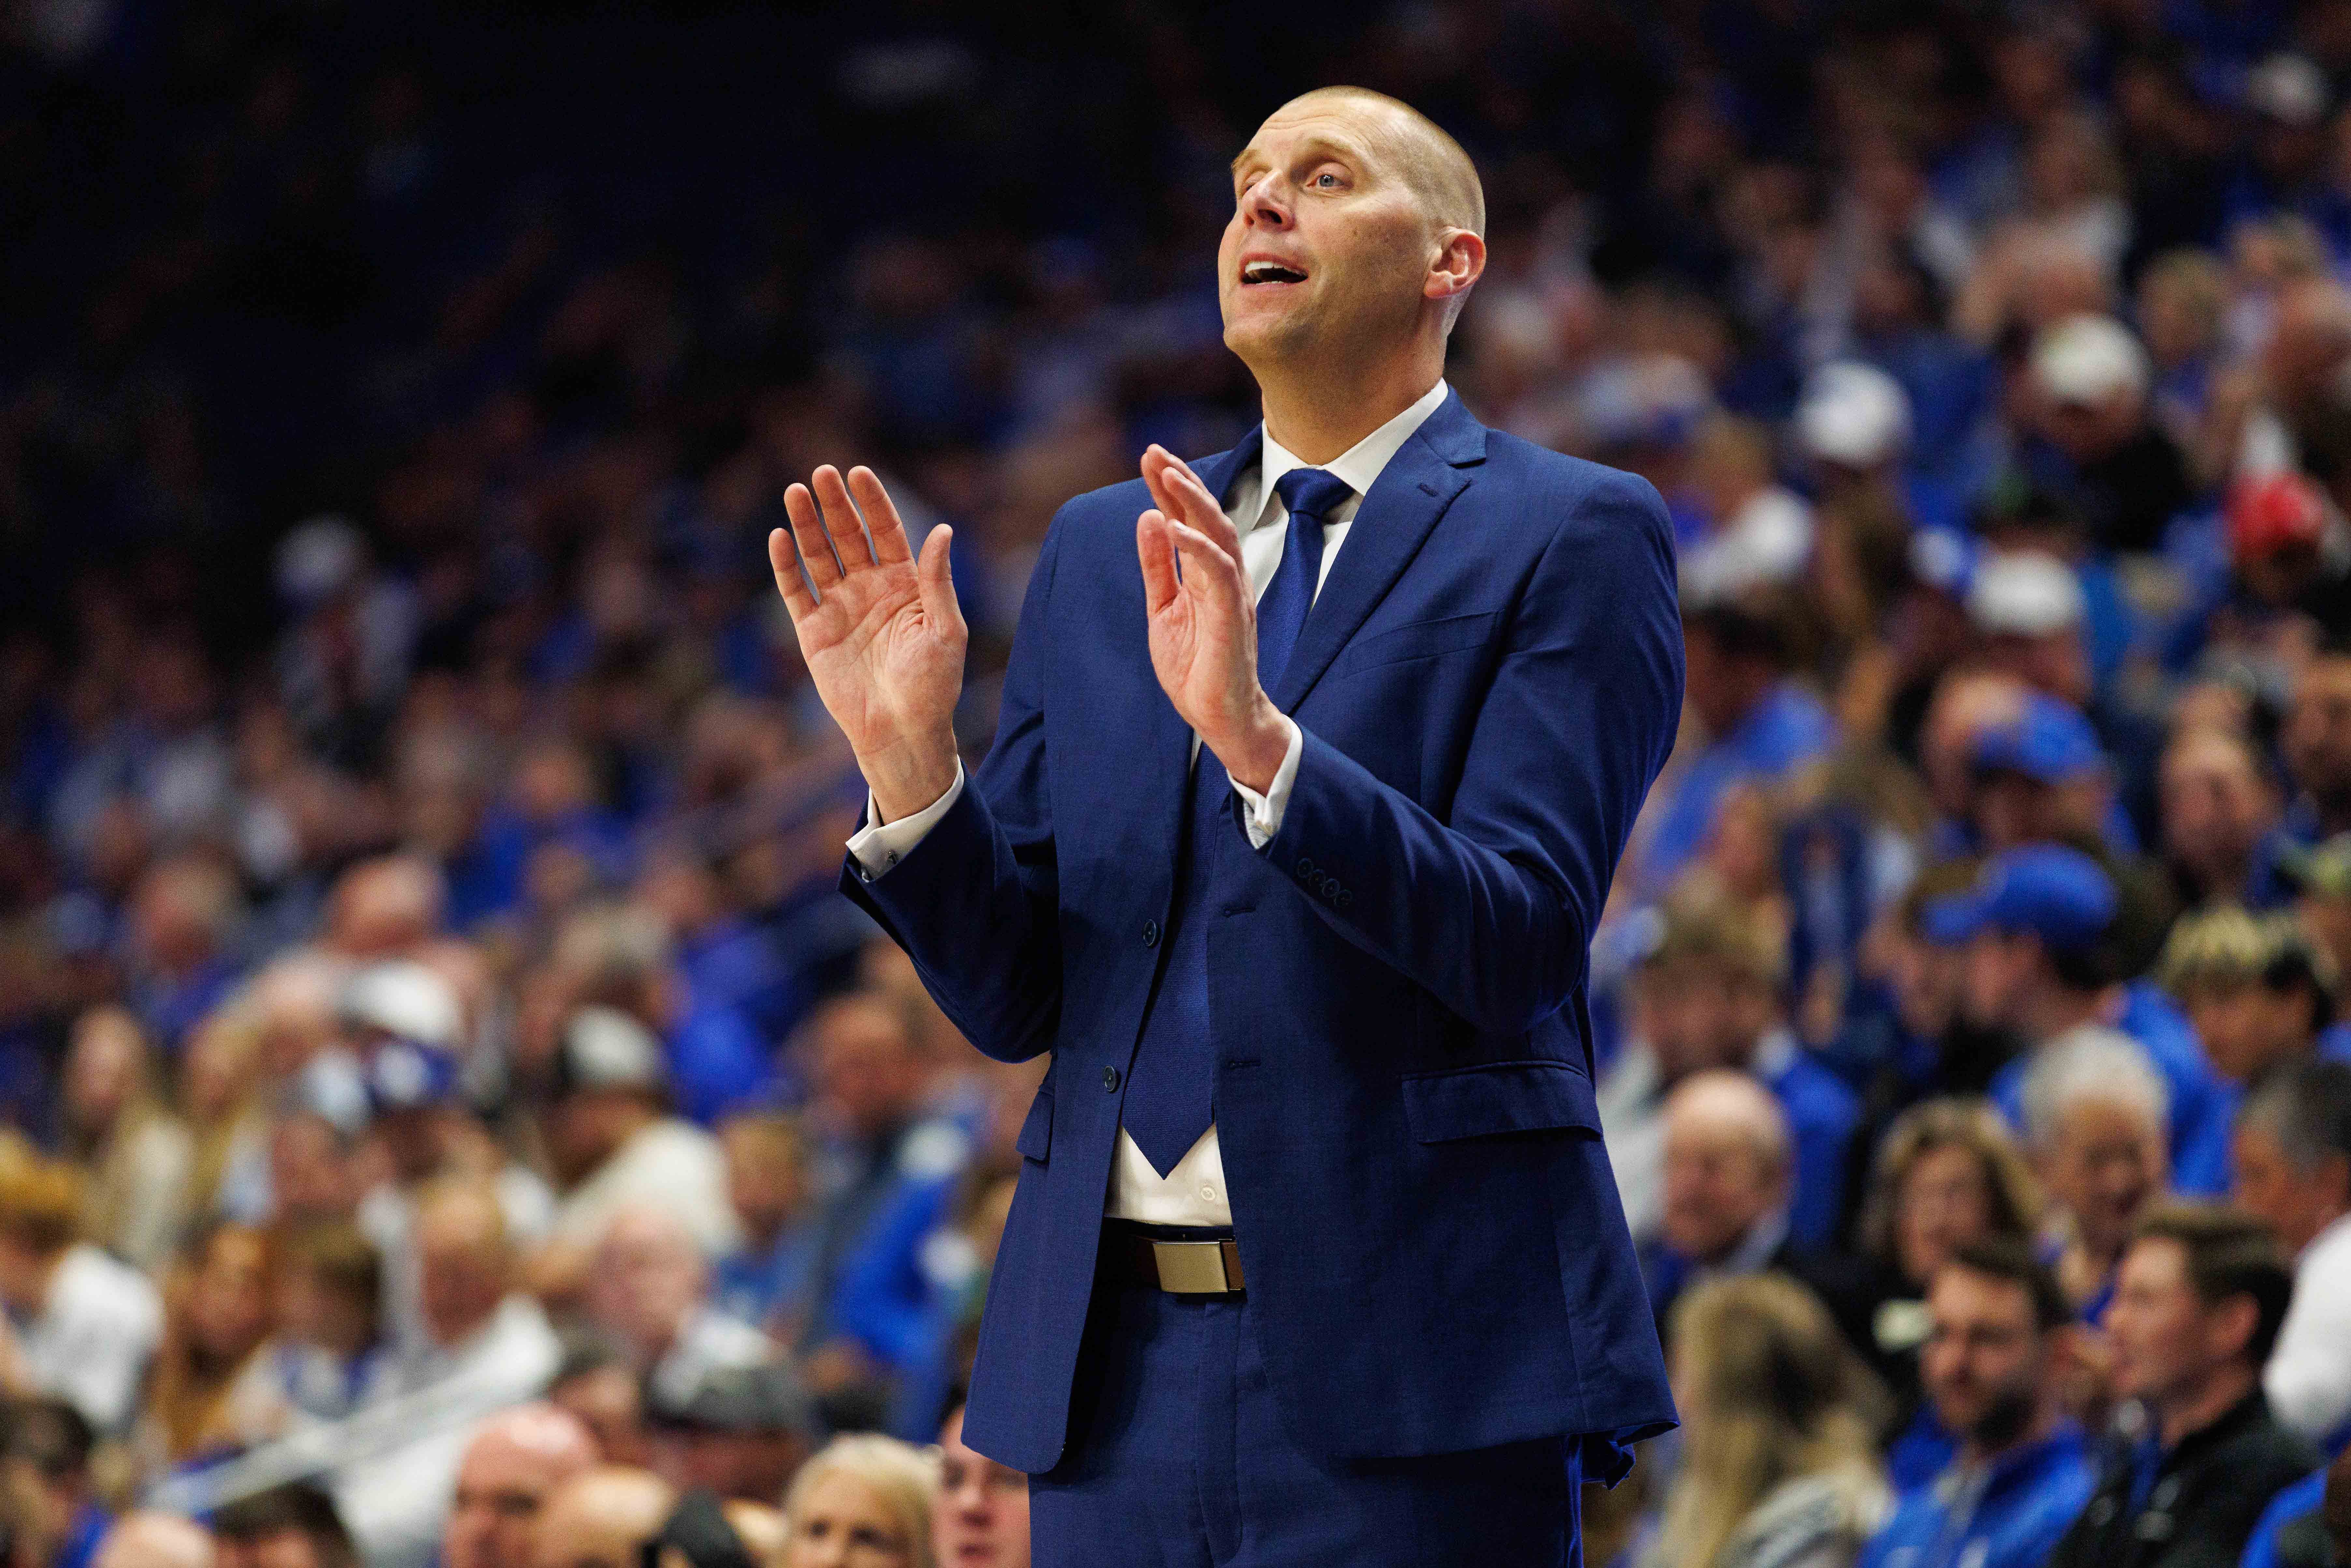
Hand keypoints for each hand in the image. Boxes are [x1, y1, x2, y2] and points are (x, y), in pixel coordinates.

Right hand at [770, 465, 965, 821]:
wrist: (903, 732)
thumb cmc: (934, 685)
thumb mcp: (946, 629)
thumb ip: (937, 580)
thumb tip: (942, 530)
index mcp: (905, 585)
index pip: (886, 531)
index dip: (872, 502)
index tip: (859, 473)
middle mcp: (870, 590)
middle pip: (848, 536)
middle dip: (835, 505)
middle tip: (822, 473)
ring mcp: (839, 609)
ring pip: (819, 556)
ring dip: (806, 525)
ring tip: (795, 492)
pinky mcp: (813, 632)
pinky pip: (796, 591)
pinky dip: (785, 565)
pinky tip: (779, 536)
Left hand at [1135, 446, 1289, 791]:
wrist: (1220, 716)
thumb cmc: (1196, 667)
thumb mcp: (1163, 609)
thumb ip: (1157, 566)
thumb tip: (1149, 518)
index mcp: (1204, 575)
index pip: (1188, 520)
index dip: (1170, 488)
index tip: (1150, 456)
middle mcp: (1223, 577)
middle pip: (1206, 517)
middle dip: (1181, 481)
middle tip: (1155, 450)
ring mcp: (1231, 595)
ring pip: (1218, 535)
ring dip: (1193, 502)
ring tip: (1168, 473)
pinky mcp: (1232, 616)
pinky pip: (1219, 572)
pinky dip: (1197, 546)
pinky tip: (1174, 525)